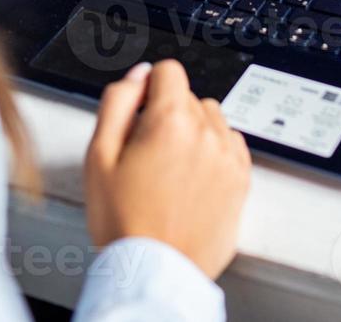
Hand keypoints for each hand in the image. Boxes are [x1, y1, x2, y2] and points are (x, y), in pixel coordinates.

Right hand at [84, 60, 250, 278]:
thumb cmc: (125, 221)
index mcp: (170, 121)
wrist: (155, 271)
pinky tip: (192, 176)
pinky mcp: (241, 180)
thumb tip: (138, 76)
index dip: (149, 87)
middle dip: (167, 114)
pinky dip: (214, 150)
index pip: (168, 71)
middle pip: (188, 96)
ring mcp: (228, 157)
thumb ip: (117, 103)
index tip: (141, 109)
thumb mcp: (99, 156)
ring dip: (194, 130)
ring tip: (170, 168)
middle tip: (146, 153)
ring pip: (212, 119)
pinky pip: (231, 144)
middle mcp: (206, 133)